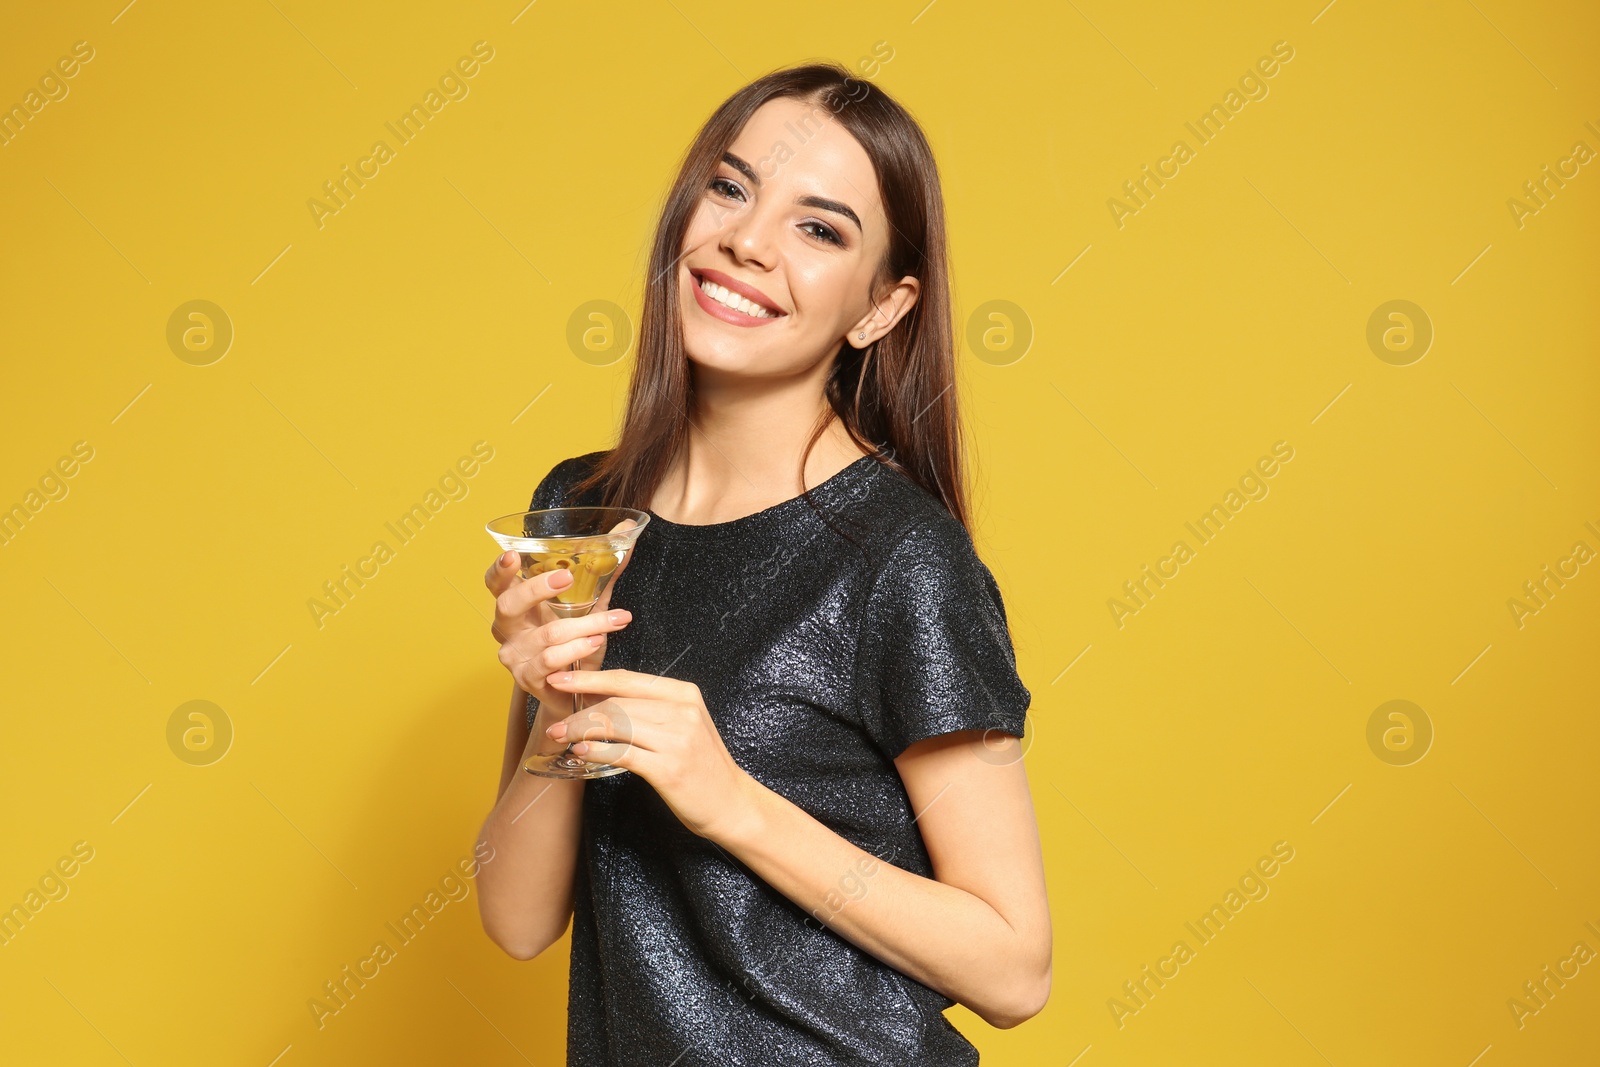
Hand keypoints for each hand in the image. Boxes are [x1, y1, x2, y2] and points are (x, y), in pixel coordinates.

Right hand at [483, 550, 632, 752]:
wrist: (577, 692)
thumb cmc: (576, 643)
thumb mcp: (589, 606)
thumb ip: (603, 572)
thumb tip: (627, 530)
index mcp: (517, 606)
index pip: (496, 585)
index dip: (499, 570)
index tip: (511, 555)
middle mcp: (508, 630)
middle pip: (508, 604)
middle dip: (537, 588)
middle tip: (566, 577)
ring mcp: (515, 656)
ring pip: (546, 634)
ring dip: (584, 625)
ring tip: (613, 621)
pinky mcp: (528, 678)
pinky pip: (551, 660)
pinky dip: (578, 649)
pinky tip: (595, 642)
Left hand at [543, 669, 753, 838]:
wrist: (732, 804)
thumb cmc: (701, 765)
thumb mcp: (683, 725)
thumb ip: (650, 709)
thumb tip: (599, 699)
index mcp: (683, 694)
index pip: (627, 678)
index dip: (590, 677)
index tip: (560, 679)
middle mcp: (682, 711)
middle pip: (617, 701)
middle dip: (579, 709)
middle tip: (554, 718)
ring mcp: (677, 739)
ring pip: (616, 724)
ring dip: (581, 730)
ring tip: (560, 736)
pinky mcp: (669, 768)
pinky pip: (623, 753)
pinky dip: (597, 751)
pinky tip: (581, 753)